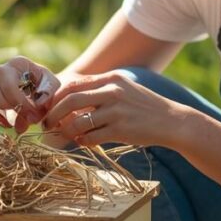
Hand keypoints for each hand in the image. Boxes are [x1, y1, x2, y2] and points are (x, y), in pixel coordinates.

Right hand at [0, 56, 59, 133]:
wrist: (39, 93)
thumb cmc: (45, 87)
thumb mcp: (53, 86)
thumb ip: (48, 92)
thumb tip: (37, 104)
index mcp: (17, 63)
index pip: (9, 83)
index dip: (20, 102)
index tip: (34, 116)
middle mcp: (0, 69)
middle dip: (12, 108)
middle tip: (29, 120)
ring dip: (0, 113)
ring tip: (18, 122)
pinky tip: (5, 123)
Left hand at [44, 71, 182, 147]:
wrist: (172, 121)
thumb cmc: (144, 107)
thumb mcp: (124, 89)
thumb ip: (100, 90)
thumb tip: (69, 100)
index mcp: (111, 78)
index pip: (73, 85)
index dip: (55, 98)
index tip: (48, 108)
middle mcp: (113, 91)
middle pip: (70, 100)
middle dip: (53, 114)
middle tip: (47, 124)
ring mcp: (117, 111)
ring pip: (78, 121)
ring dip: (66, 131)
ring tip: (64, 135)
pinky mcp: (121, 129)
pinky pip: (91, 137)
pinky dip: (82, 141)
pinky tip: (83, 142)